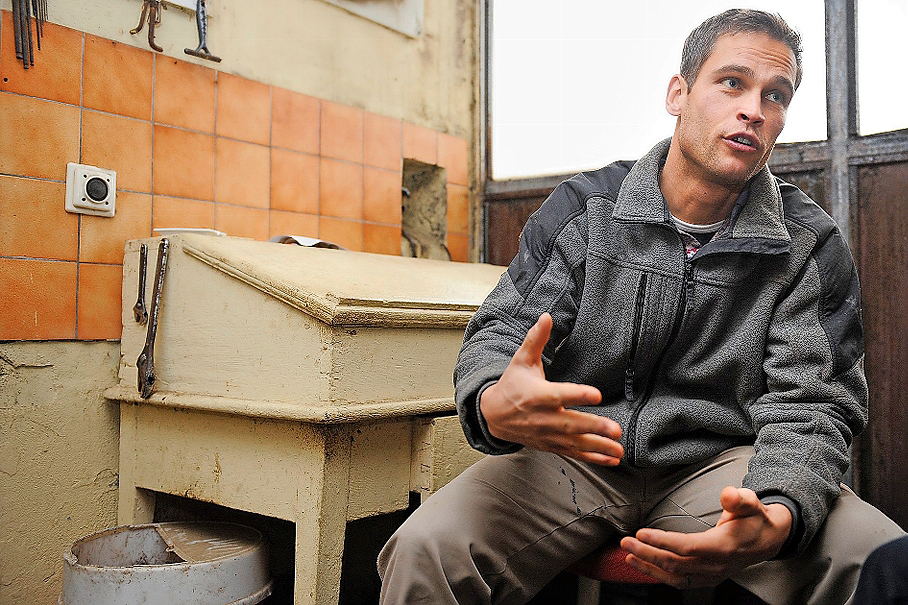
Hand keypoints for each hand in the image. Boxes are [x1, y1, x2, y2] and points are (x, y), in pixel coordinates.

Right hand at [479, 313, 623, 465]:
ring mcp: (547, 434)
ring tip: (619, 450)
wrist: (493, 416)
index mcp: (537, 394)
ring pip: (574, 442)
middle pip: (570, 423)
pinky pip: (573, 453)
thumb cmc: (512, 385)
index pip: (559, 394)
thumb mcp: (521, 360)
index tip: (596, 394)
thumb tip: (547, 316)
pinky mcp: (551, 445)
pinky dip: (593, 458)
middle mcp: (543, 417)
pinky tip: (612, 460)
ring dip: (598, 448)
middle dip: (593, 427)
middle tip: (615, 429)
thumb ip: (536, 340)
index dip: (577, 394)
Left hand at [619, 486, 792, 587]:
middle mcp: (716, 566)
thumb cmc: (755, 519)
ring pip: (674, 576)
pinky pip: (678, 581)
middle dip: (647, 553)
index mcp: (724, 547)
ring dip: (648, 566)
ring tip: (627, 555)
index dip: (663, 542)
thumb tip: (728, 493)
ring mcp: (710, 576)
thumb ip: (740, 500)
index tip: (640, 533)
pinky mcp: (705, 579)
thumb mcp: (752, 504)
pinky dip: (658, 574)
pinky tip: (642, 565)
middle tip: (624, 542)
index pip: (688, 547)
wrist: (768, 541)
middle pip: (675, 563)